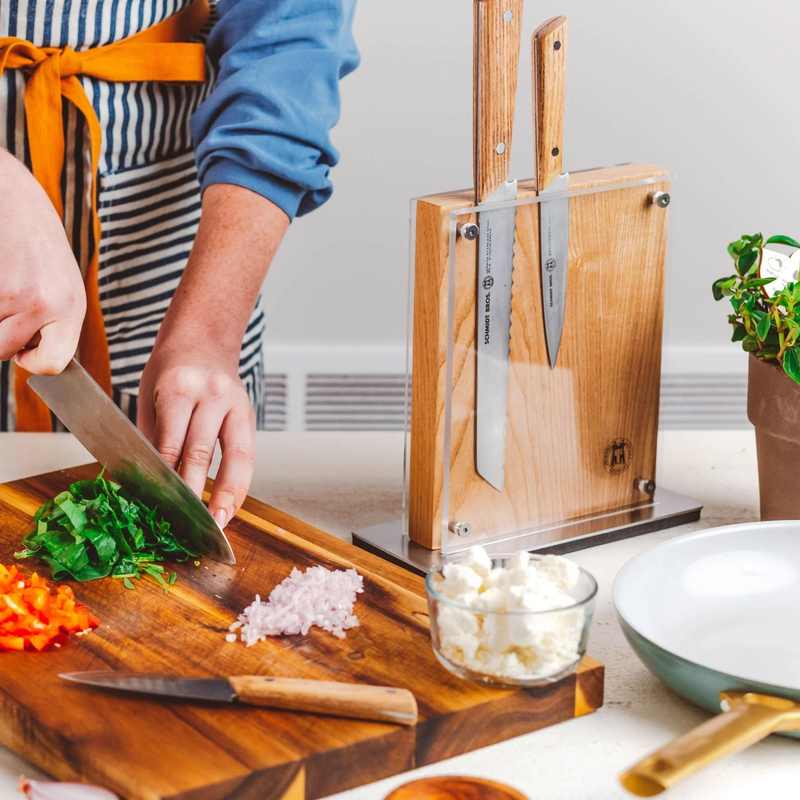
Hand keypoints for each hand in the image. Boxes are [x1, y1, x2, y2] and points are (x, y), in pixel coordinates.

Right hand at [0, 150, 85, 373]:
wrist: (14, 197)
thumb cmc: (38, 245)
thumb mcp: (63, 284)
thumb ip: (56, 322)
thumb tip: (35, 359)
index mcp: (72, 307)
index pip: (53, 364)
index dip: (33, 362)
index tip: (25, 349)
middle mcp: (46, 303)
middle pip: (2, 352)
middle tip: (7, 312)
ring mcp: (12, 293)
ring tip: (5, 287)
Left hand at [138, 345, 255, 528]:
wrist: (204, 339)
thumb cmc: (170, 370)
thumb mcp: (149, 396)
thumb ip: (153, 437)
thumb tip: (149, 484)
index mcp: (179, 388)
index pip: (172, 443)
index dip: (168, 479)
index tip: (161, 508)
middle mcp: (211, 394)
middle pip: (202, 452)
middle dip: (195, 493)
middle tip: (187, 527)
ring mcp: (235, 403)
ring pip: (235, 456)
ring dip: (227, 494)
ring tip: (220, 523)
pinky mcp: (250, 413)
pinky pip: (248, 455)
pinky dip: (241, 483)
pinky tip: (234, 504)